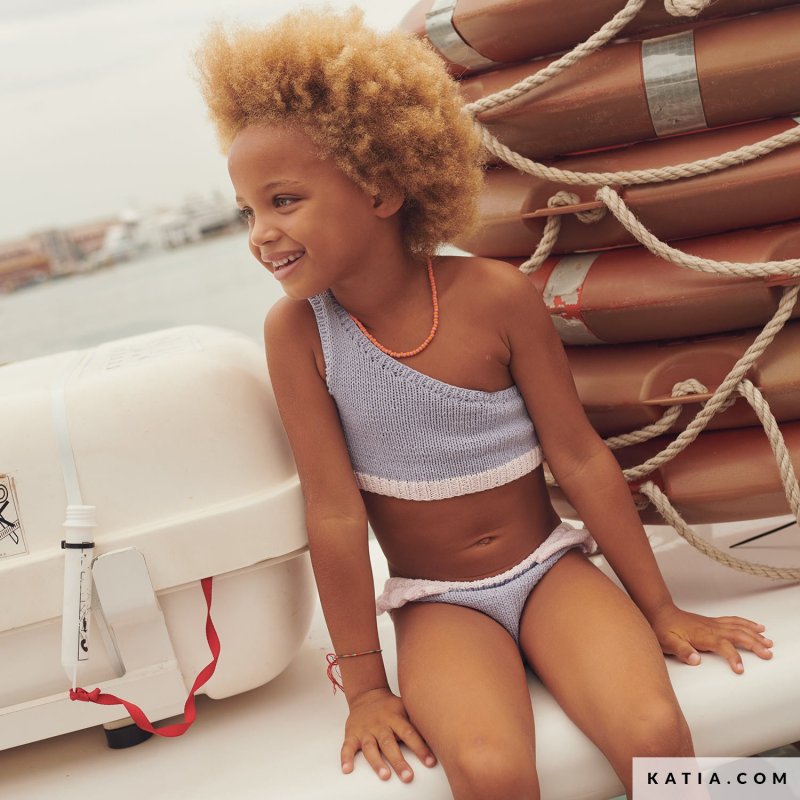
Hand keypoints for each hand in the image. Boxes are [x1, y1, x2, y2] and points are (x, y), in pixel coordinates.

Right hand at [341, 687, 435, 781]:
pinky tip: (347, 769)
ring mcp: (365, 730)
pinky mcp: (352, 734)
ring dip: (377, 762)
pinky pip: (347, 747)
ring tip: (385, 775)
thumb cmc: (390, 707)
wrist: (367, 695)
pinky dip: (346, 758)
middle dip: (399, 761)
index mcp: (395, 717)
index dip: (420, 748)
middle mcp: (380, 724)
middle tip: (408, 776)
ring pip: (370, 747)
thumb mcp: (405, 709)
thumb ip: (418, 722)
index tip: (431, 762)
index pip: (409, 733)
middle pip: (390, 743)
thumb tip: (441, 734)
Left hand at [646, 604, 772, 672]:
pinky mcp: (713, 622)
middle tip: (768, 654)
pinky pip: (734, 621)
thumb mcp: (668, 642)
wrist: (660, 612)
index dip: (733, 658)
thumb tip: (695, 659)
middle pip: (737, 635)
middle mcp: (711, 628)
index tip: (740, 670)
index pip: (723, 647)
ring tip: (768, 642)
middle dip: (754, 644)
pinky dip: (747, 623)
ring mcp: (713, 624)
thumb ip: (682, 651)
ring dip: (754, 634)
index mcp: (703, 636)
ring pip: (739, 628)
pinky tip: (756, 627)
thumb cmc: (663, 628)